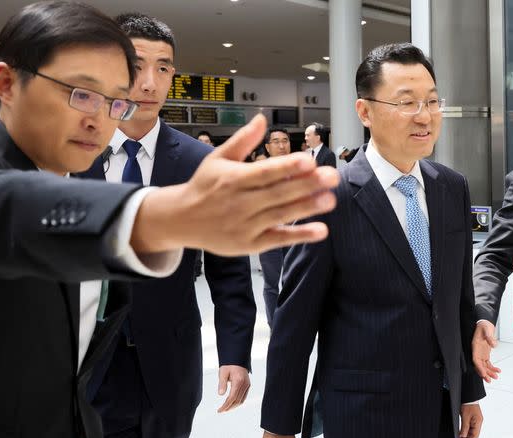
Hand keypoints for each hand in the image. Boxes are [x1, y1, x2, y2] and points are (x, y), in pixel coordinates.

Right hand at [131, 114, 339, 255]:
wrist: (180, 220)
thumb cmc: (204, 187)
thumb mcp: (218, 159)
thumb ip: (243, 140)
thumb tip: (262, 118)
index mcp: (233, 179)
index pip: (264, 172)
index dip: (287, 167)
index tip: (309, 160)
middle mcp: (239, 202)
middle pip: (277, 194)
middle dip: (306, 185)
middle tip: (332, 176)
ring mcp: (245, 225)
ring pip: (280, 215)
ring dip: (307, 208)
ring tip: (330, 199)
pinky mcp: (250, 244)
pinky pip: (278, 239)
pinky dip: (299, 236)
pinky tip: (321, 230)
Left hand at [217, 365, 249, 412]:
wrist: (237, 358)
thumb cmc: (229, 365)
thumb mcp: (223, 372)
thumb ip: (222, 383)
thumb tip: (221, 394)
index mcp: (238, 381)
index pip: (232, 397)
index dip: (226, 405)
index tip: (220, 410)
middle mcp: (244, 384)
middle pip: (237, 400)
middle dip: (229, 407)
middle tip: (221, 410)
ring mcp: (247, 385)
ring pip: (241, 400)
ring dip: (234, 406)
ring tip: (226, 408)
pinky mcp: (248, 385)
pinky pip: (244, 396)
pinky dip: (238, 402)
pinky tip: (232, 403)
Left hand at [459, 404, 483, 437]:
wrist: (468, 396)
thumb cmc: (468, 404)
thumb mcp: (465, 416)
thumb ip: (464, 427)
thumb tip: (463, 436)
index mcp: (478, 422)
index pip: (475, 436)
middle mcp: (478, 422)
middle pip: (473, 435)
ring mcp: (476, 421)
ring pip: (471, 432)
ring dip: (465, 436)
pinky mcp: (473, 419)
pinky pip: (470, 428)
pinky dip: (465, 431)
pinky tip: (460, 433)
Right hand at [472, 321, 499, 382]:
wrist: (484, 324)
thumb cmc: (484, 326)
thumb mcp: (486, 328)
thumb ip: (489, 336)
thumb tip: (493, 345)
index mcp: (475, 346)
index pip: (475, 360)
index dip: (479, 367)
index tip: (483, 374)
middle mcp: (477, 352)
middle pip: (479, 365)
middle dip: (484, 373)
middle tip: (490, 380)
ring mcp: (481, 354)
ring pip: (484, 366)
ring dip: (489, 372)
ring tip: (496, 377)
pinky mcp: (485, 354)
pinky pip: (488, 363)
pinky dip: (492, 368)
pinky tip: (498, 370)